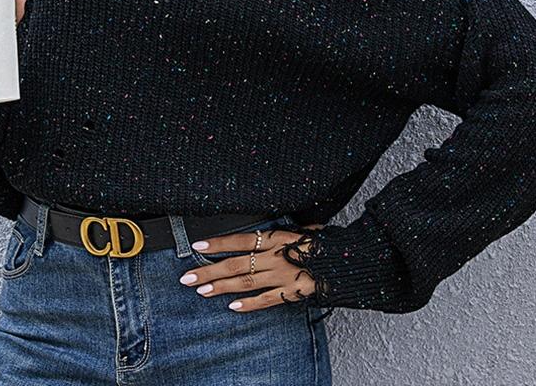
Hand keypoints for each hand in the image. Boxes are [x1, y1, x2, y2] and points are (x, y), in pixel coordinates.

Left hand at [178, 223, 324, 312]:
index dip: (218, 243)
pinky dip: (249, 304)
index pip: (240, 240)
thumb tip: (263, 231)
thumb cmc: (324, 242)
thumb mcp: (300, 228)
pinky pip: (267, 300)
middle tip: (187, 277)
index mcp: (275, 238)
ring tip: (202, 291)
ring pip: (245, 282)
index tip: (198, 245)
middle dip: (209, 270)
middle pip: (235, 264)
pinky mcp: (291, 292)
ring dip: (221, 287)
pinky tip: (233, 307)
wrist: (348, 260)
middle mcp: (274, 256)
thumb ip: (280, 232)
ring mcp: (281, 275)